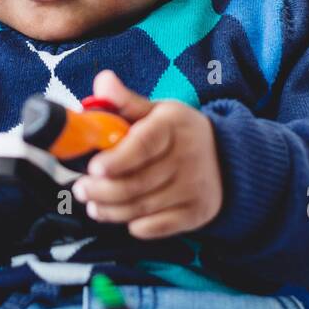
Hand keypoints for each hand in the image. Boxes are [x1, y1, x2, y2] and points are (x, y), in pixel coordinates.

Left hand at [72, 70, 222, 238]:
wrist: (227, 158)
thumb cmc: (179, 133)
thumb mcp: (158, 111)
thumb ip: (126, 101)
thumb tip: (102, 81)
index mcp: (173, 126)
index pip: (144, 144)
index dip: (118, 159)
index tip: (94, 168)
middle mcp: (187, 157)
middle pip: (138, 182)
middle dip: (102, 190)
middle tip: (81, 189)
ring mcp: (194, 188)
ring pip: (143, 207)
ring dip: (111, 210)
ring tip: (93, 205)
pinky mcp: (196, 213)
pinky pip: (157, 227)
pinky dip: (135, 226)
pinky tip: (121, 217)